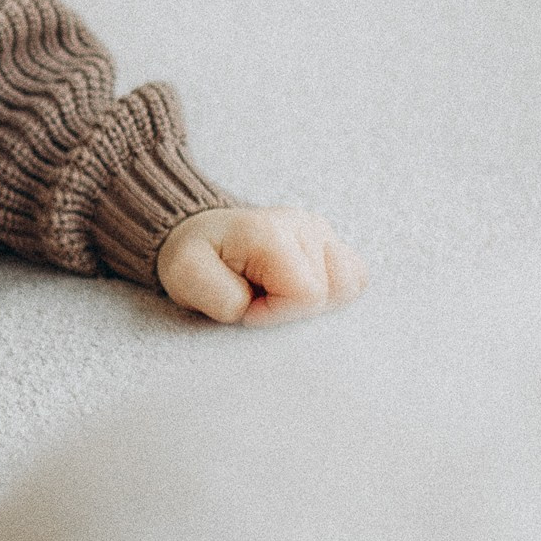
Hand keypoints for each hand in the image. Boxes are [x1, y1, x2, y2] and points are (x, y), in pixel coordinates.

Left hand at [155, 204, 367, 324]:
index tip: (248, 309)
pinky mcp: (329, 241)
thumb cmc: (193, 256)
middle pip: (332, 293)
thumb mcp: (186, 276)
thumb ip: (221, 298)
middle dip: (293, 310)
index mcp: (272, 234)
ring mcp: (321, 231)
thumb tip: (256, 310)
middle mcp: (305, 226)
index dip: (278, 315)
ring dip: (317, 301)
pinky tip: (298, 291)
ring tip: (279, 293)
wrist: (199, 232)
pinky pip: (354, 277)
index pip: (308, 295)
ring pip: (350, 285)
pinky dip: (331, 292)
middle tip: (259, 299)